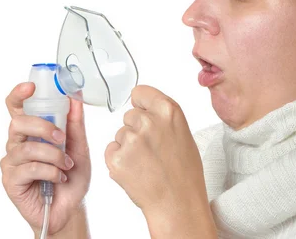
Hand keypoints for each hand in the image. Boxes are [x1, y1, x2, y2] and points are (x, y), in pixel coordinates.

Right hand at [0, 82, 90, 234]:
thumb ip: (75, 123)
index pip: (17, 107)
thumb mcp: (79, 146)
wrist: (70, 207)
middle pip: (18, 122)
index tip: (31, 87)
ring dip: (53, 155)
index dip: (19, 94)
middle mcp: (18, 143)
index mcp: (32, 131)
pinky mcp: (11, 180)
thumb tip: (76, 97)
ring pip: (27, 147)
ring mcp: (12, 161)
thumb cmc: (71, 176)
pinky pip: (29, 168)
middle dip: (43, 126)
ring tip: (67, 165)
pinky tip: (59, 178)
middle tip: (61, 137)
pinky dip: (50, 171)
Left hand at [104, 85, 214, 234]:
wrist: (178, 202)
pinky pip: (111, 150)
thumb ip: (163, 117)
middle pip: (129, 115)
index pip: (140, 92)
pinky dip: (119, 160)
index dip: (141, 105)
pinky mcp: (117, 158)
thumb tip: (146, 108)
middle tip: (151, 148)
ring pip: (120, 134)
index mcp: (168, 110)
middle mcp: (149, 121)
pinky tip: (136, 170)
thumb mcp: (182, 133)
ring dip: (127, 146)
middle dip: (135, 128)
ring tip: (146, 162)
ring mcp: (131, 140)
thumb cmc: (184, 172)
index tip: (144, 114)